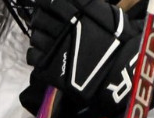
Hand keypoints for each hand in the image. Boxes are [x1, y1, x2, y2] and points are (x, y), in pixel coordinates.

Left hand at [20, 0, 153, 117]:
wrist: (119, 73)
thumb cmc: (121, 42)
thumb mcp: (110, 15)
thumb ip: (90, 6)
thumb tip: (77, 2)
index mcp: (75, 13)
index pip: (50, 2)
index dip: (45, 3)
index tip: (46, 5)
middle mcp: (60, 28)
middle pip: (39, 18)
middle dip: (40, 18)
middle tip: (44, 22)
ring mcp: (53, 48)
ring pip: (34, 36)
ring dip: (38, 35)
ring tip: (44, 38)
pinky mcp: (50, 67)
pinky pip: (33, 56)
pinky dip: (35, 53)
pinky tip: (41, 54)